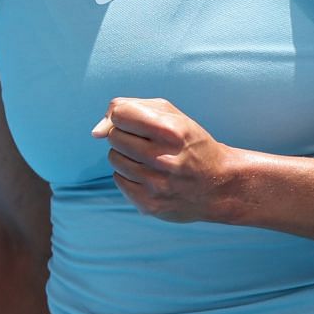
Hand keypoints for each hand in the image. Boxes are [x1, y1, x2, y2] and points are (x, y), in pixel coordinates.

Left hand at [91, 97, 237, 223]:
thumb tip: (95, 132)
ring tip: (149, 159)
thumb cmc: (189, 143)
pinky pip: (119, 180)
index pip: (120, 114)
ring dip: (126, 156)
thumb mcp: (171, 115)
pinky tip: (150, 175)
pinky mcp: (149, 204)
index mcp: (171, 131)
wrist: (218, 185)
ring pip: (113, 158)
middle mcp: (163, 159)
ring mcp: (156, 185)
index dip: (126, 116)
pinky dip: (129, 175)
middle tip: (147, 143)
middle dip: (126, 136)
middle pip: (114, 137)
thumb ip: (129, 109)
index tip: (139, 123)